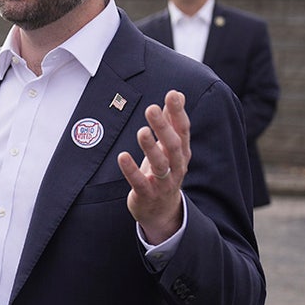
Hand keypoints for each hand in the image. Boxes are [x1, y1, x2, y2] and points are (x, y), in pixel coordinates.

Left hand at [117, 90, 189, 244]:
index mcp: (181, 152)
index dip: (178, 112)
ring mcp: (163, 182)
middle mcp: (176, 166)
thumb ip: (172, 121)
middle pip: (173, 145)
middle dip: (163, 127)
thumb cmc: (163, 171)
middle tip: (151, 108)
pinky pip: (140, 182)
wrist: (162, 211)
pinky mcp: (147, 194)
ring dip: (151, 148)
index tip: (172, 94)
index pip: (183, 129)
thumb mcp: (169, 147)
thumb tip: (178, 93)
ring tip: (142, 131)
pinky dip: (132, 170)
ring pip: (160, 164)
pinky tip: (122, 157)